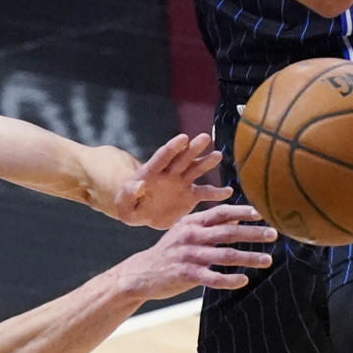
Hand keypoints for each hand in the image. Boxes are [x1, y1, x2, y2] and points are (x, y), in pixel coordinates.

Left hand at [115, 132, 232, 227]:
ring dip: (207, 162)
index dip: (172, 148)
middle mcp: (169, 173)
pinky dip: (216, 192)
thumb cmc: (129, 208)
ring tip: (218, 155)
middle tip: (204, 137)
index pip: (162, 157)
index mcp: (152, 172)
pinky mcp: (190, 195)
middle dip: (193, 148)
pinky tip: (228, 191)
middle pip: (182, 158)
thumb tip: (139, 185)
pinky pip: (205, 192)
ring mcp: (181, 182)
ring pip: (196, 169)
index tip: (183, 138)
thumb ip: (129, 195)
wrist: (143, 215)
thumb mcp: (124, 205)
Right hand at [122, 205, 275, 299]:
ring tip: (267, 260)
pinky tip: (243, 280)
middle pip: (228, 232)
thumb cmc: (169, 251)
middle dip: (253, 233)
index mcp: (192, 222)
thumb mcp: (185, 231)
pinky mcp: (184, 274)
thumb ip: (209, 224)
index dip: (243, 212)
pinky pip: (211, 277)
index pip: (221, 213)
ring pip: (224, 255)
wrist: (141, 273)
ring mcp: (188, 255)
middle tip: (273, 234)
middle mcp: (191, 236)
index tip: (262, 213)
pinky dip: (229, 279)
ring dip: (249, 257)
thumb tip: (238, 216)